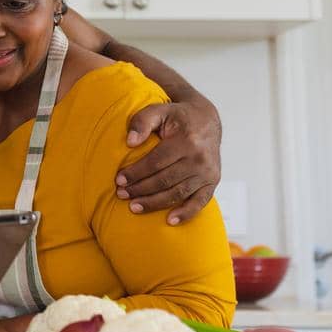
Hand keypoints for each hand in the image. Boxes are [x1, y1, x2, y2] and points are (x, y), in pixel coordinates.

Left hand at [117, 99, 222, 224]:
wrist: (207, 120)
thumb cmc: (178, 116)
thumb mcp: (159, 110)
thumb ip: (142, 121)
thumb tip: (129, 142)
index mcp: (187, 140)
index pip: (156, 162)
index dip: (136, 173)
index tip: (119, 180)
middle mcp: (200, 159)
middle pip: (165, 180)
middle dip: (140, 190)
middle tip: (122, 195)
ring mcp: (208, 172)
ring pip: (177, 193)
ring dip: (154, 203)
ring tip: (134, 207)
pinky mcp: (213, 182)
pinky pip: (200, 202)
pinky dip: (186, 213)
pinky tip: (170, 221)